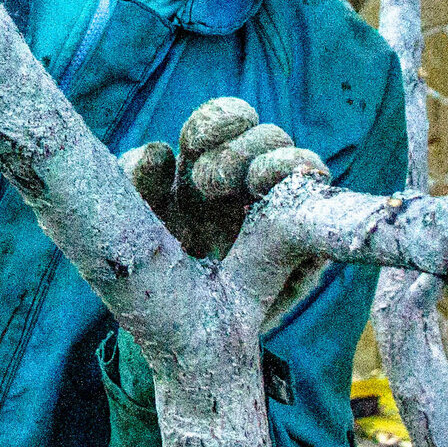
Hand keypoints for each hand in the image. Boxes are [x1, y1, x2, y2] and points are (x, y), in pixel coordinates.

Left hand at [120, 97, 329, 261]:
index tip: (196, 140)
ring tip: (249, 188)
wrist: (168, 327)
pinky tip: (280, 212)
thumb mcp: (128, 217)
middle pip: (267, 136)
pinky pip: (319, 218)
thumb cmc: (146, 261)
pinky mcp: (305, 253)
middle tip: (207, 184)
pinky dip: (308, 201)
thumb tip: (159, 150)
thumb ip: (133, 180)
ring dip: (277, 166)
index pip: (227, 120)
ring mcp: (279, 213)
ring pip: (302, 163)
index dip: (219, 119)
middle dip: (239, 151)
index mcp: (204, 162)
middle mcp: (247, 181)